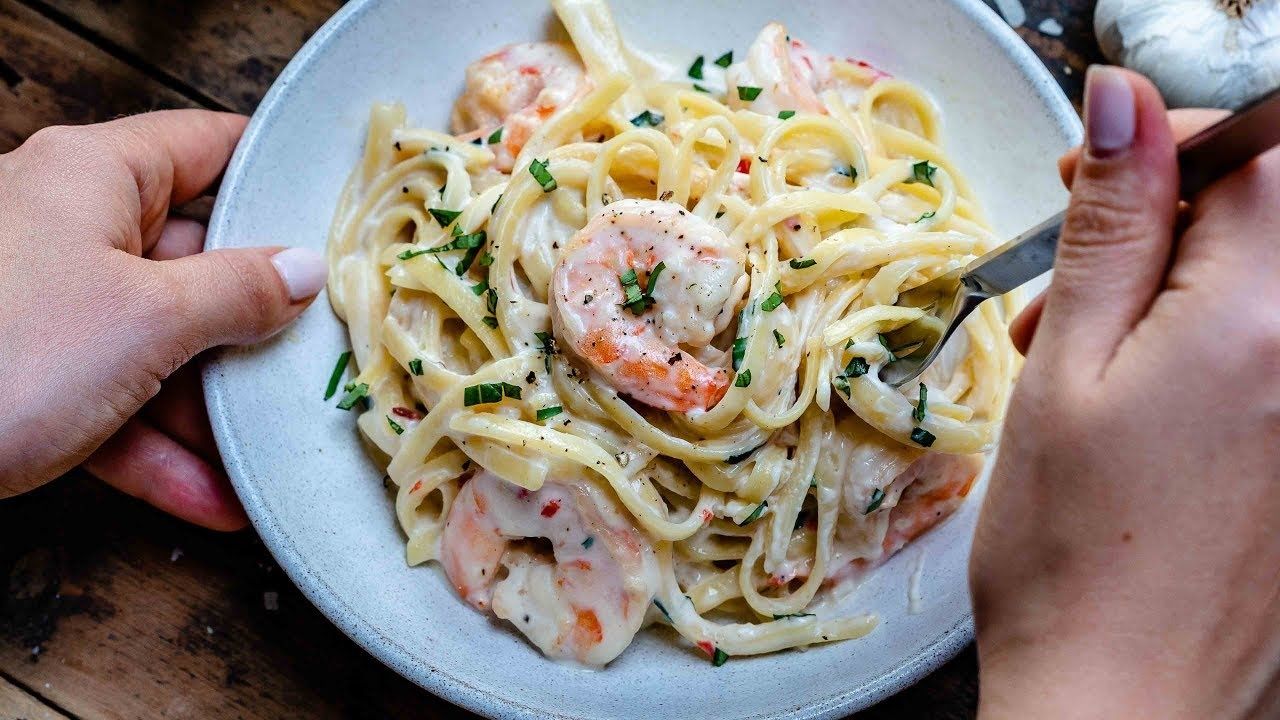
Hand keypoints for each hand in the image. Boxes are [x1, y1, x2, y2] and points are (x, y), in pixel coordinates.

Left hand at [0, 111, 325, 529]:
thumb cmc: (8, 353)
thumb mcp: (147, 320)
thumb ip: (239, 292)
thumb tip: (305, 269)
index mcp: (95, 177)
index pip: (208, 148)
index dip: (277, 177)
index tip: (340, 217)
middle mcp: (69, 229)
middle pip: (191, 264)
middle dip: (256, 326)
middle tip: (323, 357)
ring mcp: (46, 307)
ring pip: (156, 345)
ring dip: (214, 410)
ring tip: (274, 451)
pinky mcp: (26, 376)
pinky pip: (111, 403)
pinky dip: (159, 450)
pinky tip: (216, 498)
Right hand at [970, 67, 1279, 718]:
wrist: (1122, 696)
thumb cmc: (1073, 555)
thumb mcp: (1064, 369)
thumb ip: (1107, 227)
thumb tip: (1122, 106)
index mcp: (1257, 322)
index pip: (1255, 151)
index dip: (1167, 140)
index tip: (1096, 168)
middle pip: (1262, 214)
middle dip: (1160, 215)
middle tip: (1070, 267)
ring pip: (1255, 282)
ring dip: (1167, 281)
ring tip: (1075, 344)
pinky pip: (1261, 348)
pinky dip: (1196, 339)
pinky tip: (1126, 389)